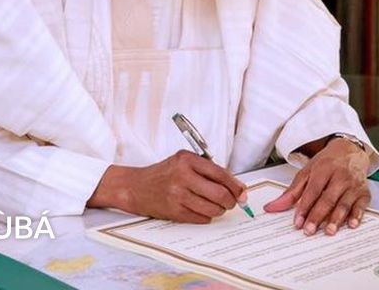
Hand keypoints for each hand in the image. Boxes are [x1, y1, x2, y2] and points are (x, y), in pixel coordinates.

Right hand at [88, 150, 246, 222]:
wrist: (135, 187)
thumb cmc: (162, 174)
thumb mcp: (183, 162)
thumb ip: (208, 170)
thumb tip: (236, 187)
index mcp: (187, 160)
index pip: (221, 174)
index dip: (236, 186)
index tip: (242, 192)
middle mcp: (183, 176)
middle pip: (220, 194)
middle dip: (230, 201)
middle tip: (231, 202)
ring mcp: (178, 195)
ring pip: (213, 209)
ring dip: (219, 210)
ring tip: (215, 206)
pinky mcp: (175, 211)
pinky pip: (202, 218)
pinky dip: (206, 216)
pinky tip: (200, 209)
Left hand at [263, 137, 370, 235]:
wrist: (350, 150)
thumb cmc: (327, 162)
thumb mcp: (307, 172)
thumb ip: (291, 192)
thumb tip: (273, 207)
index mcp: (323, 169)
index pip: (312, 191)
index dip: (304, 207)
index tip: (298, 222)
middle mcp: (339, 176)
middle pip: (327, 199)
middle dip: (318, 216)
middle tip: (310, 230)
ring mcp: (353, 184)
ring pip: (344, 203)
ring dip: (336, 219)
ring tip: (329, 231)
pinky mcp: (364, 192)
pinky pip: (361, 205)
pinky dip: (357, 215)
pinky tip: (352, 224)